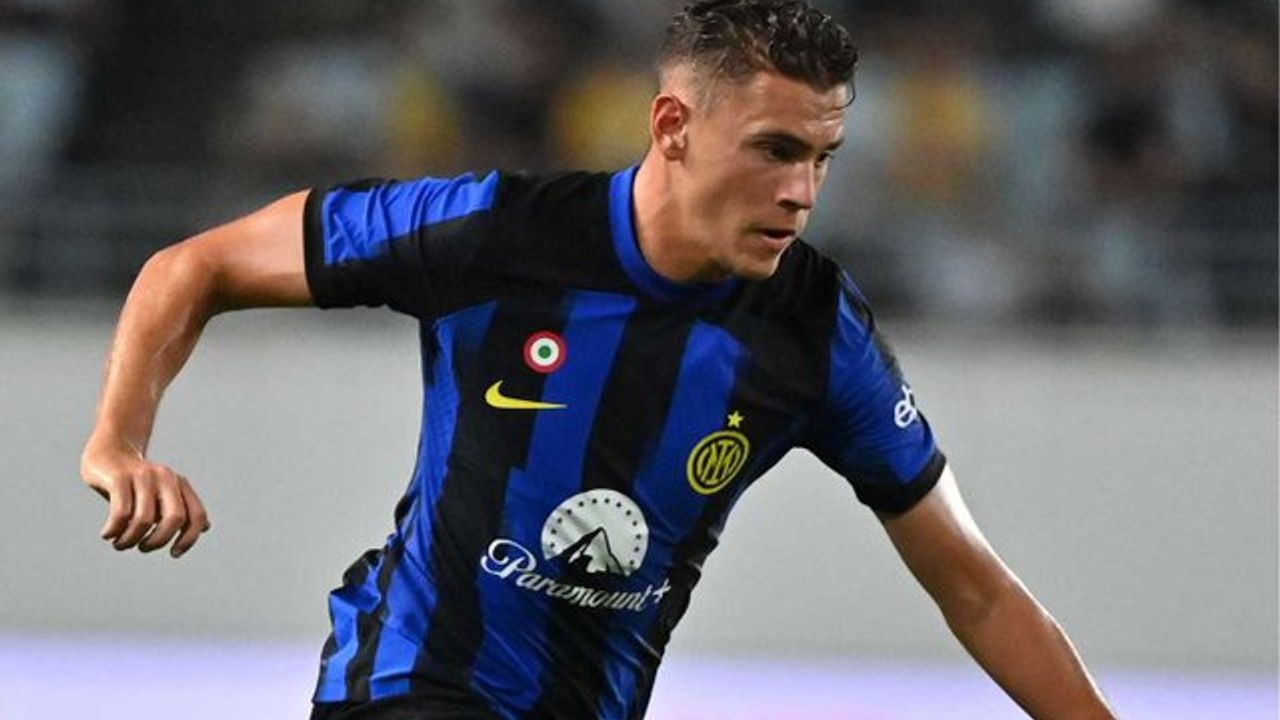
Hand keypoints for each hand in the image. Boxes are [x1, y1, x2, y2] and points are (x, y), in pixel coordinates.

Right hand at [80, 437, 211, 557]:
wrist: (108, 451)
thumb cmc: (135, 482)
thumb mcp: (161, 495)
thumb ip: (182, 509)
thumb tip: (205, 527)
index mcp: (180, 484)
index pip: (197, 515)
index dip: (189, 539)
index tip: (174, 553)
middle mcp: (166, 478)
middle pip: (175, 518)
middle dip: (159, 541)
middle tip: (143, 548)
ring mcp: (143, 476)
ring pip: (144, 519)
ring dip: (130, 540)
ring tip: (120, 544)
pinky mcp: (119, 477)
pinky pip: (121, 513)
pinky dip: (114, 530)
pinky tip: (107, 534)